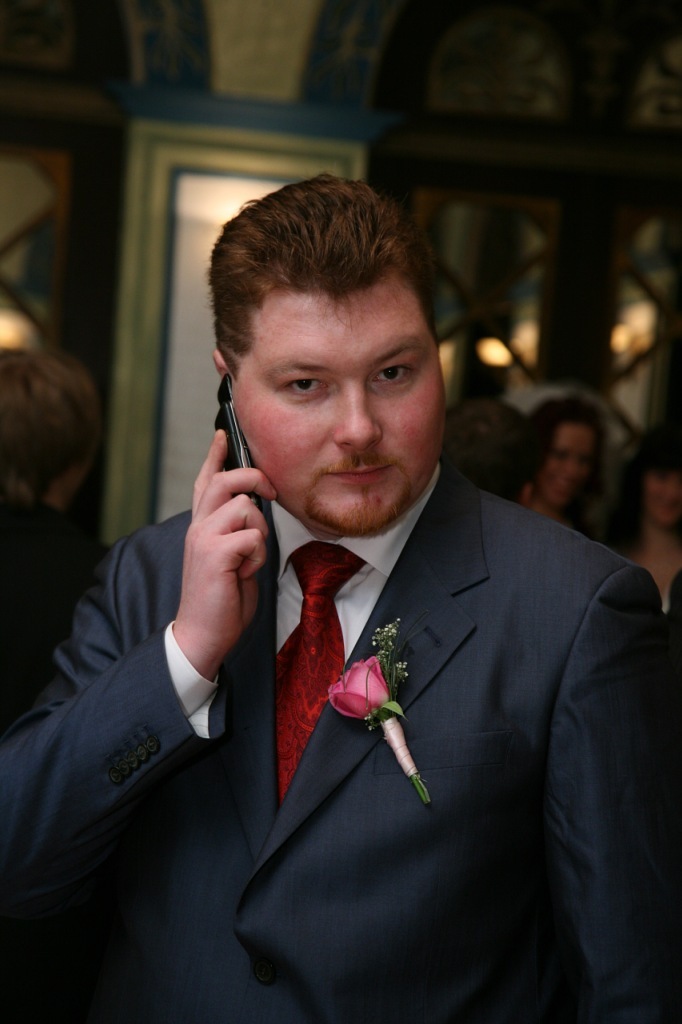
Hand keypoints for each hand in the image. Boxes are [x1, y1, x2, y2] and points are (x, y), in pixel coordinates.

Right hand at [173, 431, 276, 678]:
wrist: (202, 633)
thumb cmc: (220, 598)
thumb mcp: (230, 556)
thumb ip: (236, 531)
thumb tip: (254, 508)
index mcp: (201, 526)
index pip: (205, 481)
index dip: (215, 456)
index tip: (223, 434)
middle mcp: (198, 526)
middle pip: (226, 481)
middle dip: (254, 478)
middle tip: (270, 491)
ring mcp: (203, 538)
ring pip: (246, 508)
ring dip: (260, 533)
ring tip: (249, 559)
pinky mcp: (215, 554)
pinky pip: (252, 537)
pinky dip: (257, 556)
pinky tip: (244, 573)